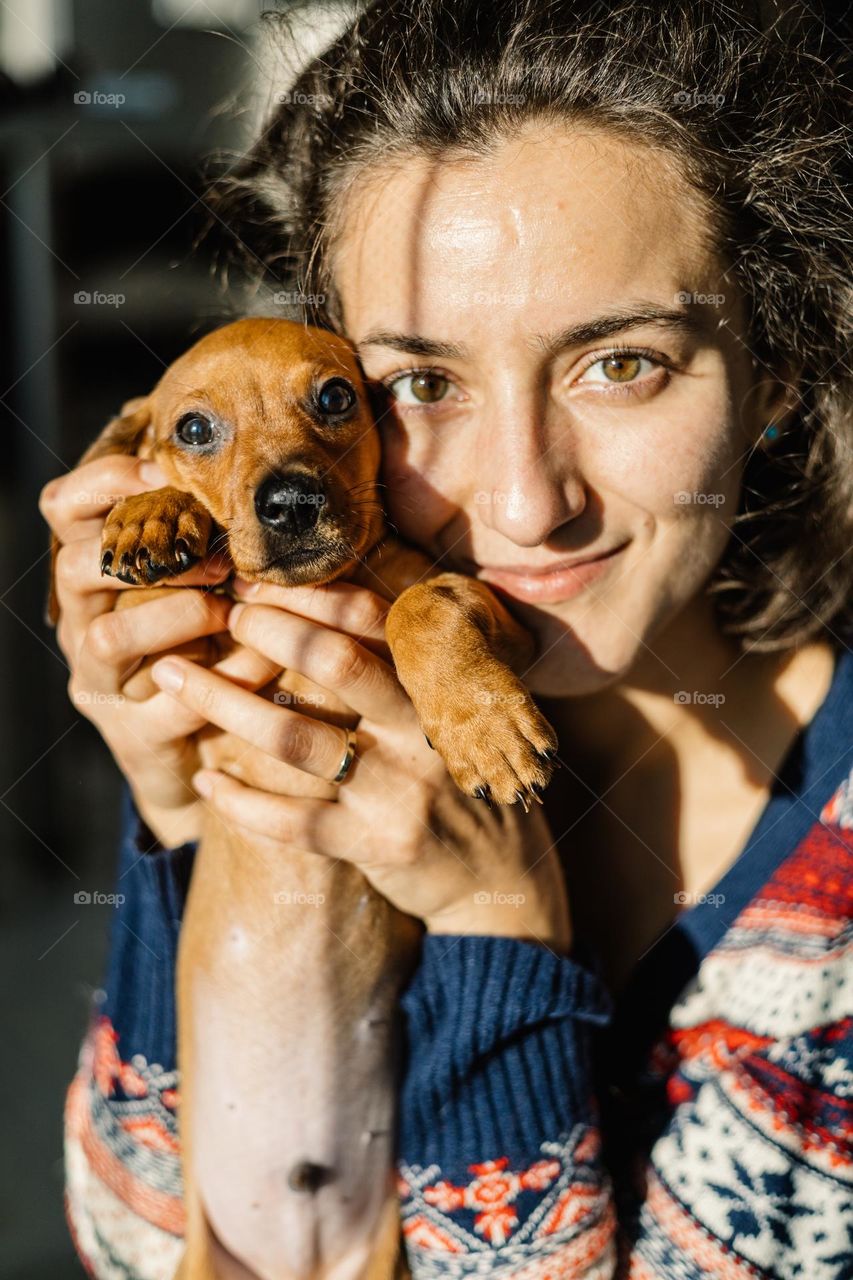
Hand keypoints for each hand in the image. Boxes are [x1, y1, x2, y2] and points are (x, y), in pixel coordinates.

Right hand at [39, 455, 275, 846]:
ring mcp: (102, 685)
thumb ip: (210, 540)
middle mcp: (81, 625)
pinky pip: (171, 703)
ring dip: (177, 615)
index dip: (105, 481)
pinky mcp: (136, 736)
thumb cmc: (210, 647)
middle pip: (74, 567)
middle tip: (216, 560)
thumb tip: (256, 484)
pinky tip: (268, 664)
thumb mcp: (205, 586)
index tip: (163, 473)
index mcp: (93, 575)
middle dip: (150, 552)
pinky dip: (225, 679)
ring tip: (229, 613)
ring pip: (108, 636)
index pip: (62, 508)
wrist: (204, 755)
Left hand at [148, 579, 571, 951]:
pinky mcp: (379, 846)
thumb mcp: (447, 720)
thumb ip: (401, 676)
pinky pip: (295, 823)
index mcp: (436, 690)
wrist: (502, 885)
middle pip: (336, 664)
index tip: (260, 581)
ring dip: (226, 706)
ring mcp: (399, 791)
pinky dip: (242, 801)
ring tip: (175, 680)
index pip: (375, 622)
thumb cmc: (458, 787)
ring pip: (299, 740)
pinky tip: (205, 780)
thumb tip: (324, 617)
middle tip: (220, 616)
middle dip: (269, 633)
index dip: (313, 595)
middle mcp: (420, 732)